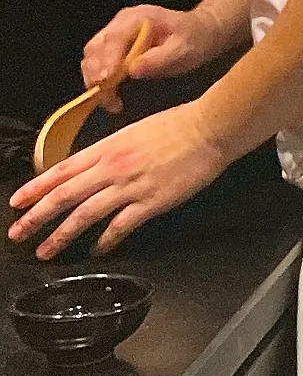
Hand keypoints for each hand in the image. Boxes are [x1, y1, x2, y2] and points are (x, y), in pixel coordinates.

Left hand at [9, 103, 233, 258]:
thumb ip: (111, 151)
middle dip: (36, 217)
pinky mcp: (151, 202)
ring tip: (46, 251)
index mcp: (107, 148)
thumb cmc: (178, 124)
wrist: (210, 128)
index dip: (35, 188)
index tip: (17, 202)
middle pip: (64, 196)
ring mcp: (130, 186)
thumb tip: (93, 167)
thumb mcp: (134, 130)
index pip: (60, 170)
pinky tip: (96, 251)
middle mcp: (112, 168)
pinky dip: (105, 241)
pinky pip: (120, 226)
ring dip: (61, 235)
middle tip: (18, 233)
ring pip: (85, 215)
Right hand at [79, 5, 226, 95]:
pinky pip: (99, 63)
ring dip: (94, 80)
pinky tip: (111, 96)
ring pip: (92, 57)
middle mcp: (121, 23)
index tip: (105, 81)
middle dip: (95, 74)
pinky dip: (100, 81)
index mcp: (137, 18)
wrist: (202, 31)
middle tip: (106, 98)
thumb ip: (160, 59)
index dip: (106, 61)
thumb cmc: (196, 38)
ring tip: (110, 101)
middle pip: (95, 48)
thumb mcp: (184, 49)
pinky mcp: (115, 48)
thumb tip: (133, 70)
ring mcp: (116, 34)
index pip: (113, 39)